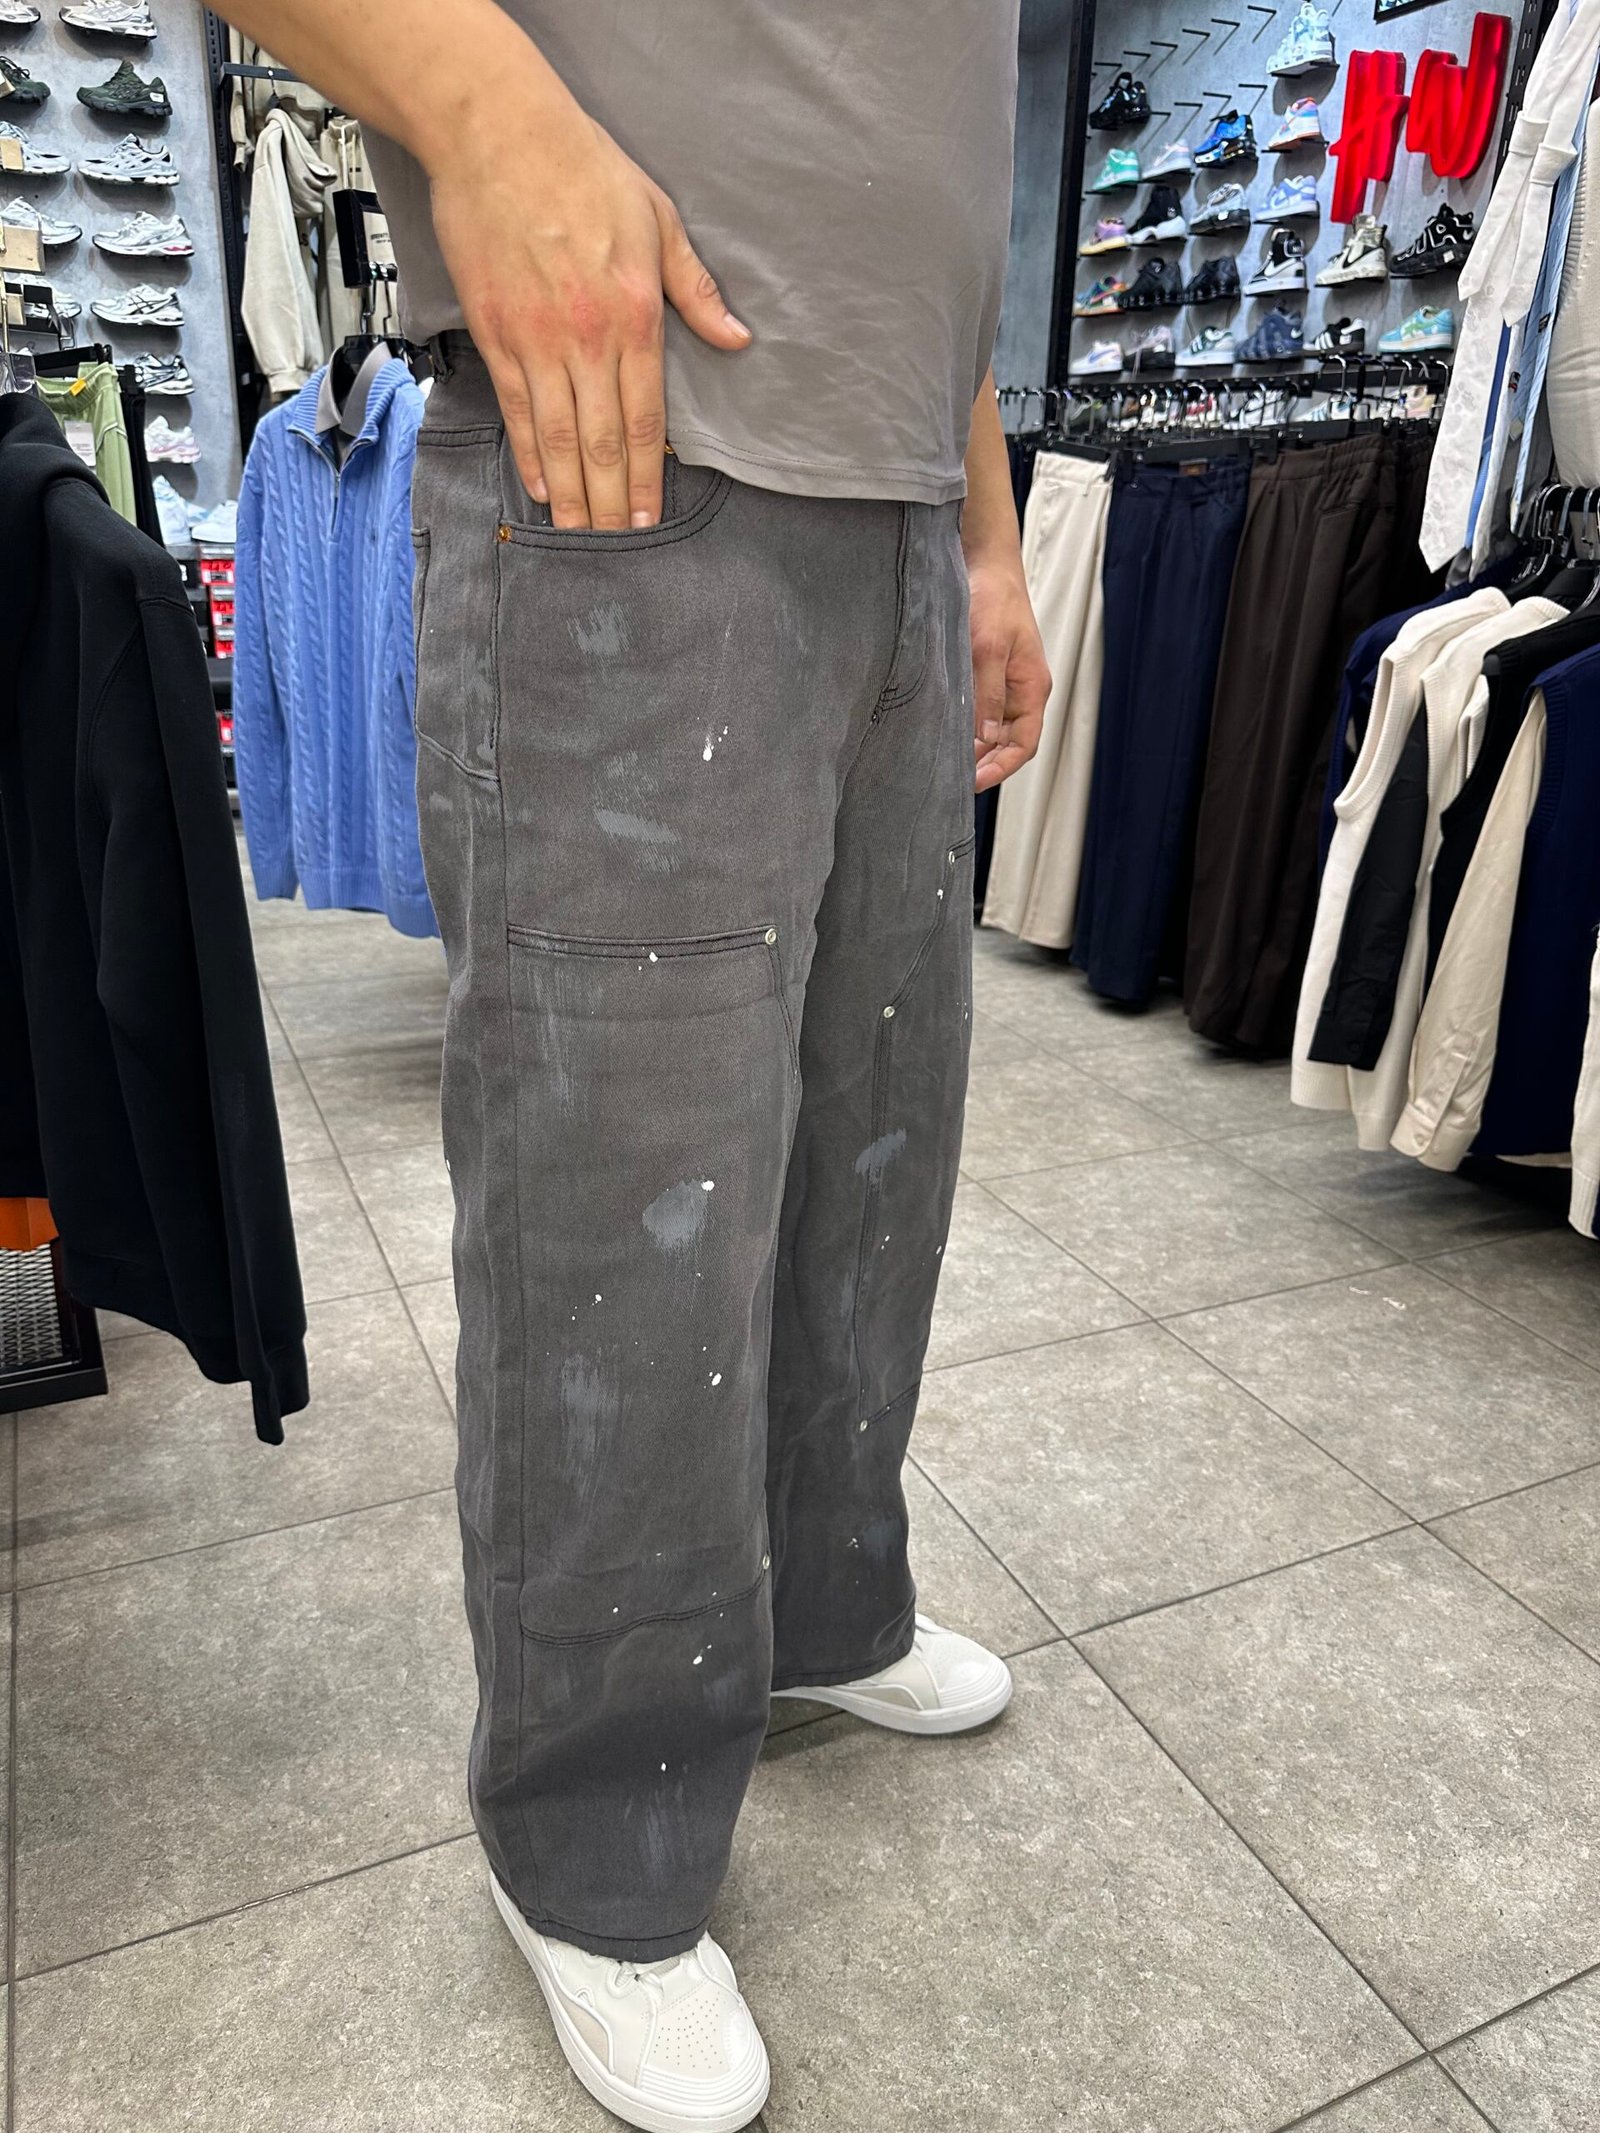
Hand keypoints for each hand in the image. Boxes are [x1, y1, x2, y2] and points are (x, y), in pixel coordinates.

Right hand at [428, 84, 750, 529]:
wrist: (498, 133)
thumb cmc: (581, 167)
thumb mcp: (659, 220)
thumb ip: (697, 291)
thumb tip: (737, 338)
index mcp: (634, 315)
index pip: (645, 418)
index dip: (646, 474)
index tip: (648, 512)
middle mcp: (586, 338)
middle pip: (601, 440)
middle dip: (610, 498)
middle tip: (616, 538)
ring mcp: (536, 339)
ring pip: (558, 435)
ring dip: (571, 490)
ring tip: (579, 528)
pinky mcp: (496, 332)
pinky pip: (517, 408)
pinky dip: (529, 452)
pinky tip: (540, 485)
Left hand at [966, 556, 1050, 792]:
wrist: (984, 565)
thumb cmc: (994, 599)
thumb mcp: (989, 648)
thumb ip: (988, 693)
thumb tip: (983, 736)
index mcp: (1033, 688)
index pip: (1024, 744)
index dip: (1002, 768)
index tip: (974, 782)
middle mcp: (1021, 691)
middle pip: (1007, 743)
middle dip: (984, 763)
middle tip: (951, 779)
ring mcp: (1004, 684)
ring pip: (990, 729)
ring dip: (971, 746)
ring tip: (943, 760)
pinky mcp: (985, 674)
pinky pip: (976, 709)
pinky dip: (962, 724)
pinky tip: (941, 731)